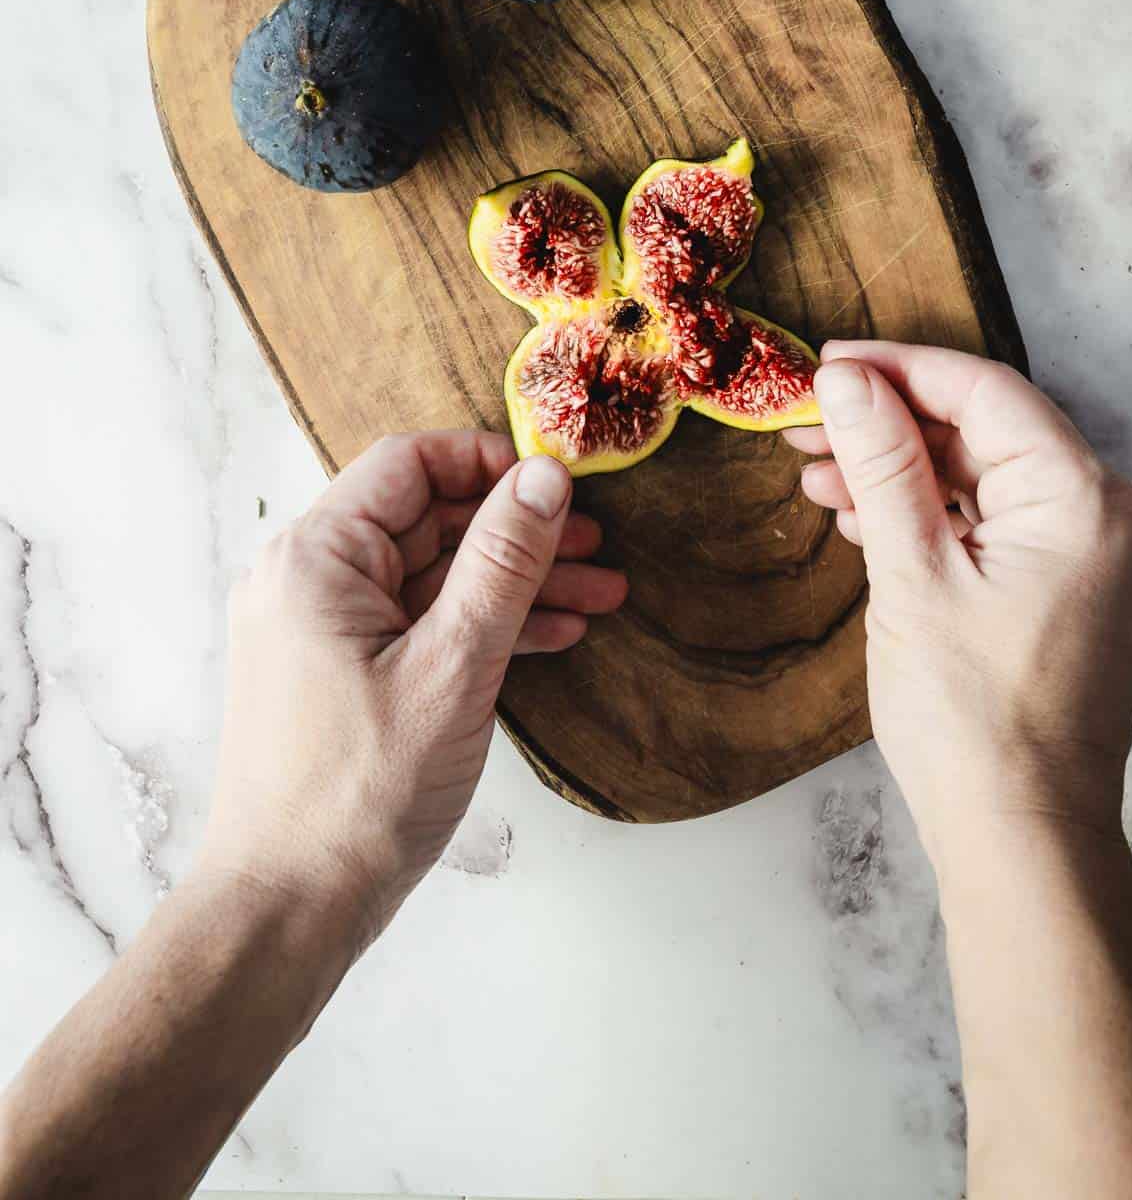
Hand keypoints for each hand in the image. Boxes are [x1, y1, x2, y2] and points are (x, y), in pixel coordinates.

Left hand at [197, 433, 624, 952]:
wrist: (288, 910)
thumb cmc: (360, 793)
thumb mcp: (453, 666)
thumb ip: (503, 562)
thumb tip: (544, 475)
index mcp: (314, 558)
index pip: (409, 464)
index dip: (491, 462)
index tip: (562, 485)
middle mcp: (306, 580)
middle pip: (426, 519)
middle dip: (518, 531)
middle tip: (600, 544)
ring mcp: (319, 630)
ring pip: (430, 575)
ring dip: (514, 582)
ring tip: (602, 594)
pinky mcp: (338, 674)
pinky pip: (418, 623)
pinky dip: (481, 625)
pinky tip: (553, 635)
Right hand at [787, 343, 1131, 864]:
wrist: (1019, 838)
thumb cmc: (973, 720)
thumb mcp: (913, 575)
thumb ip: (882, 464)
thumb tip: (847, 379)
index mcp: (1081, 499)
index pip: (983, 391)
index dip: (898, 368)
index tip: (825, 364)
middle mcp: (1101, 515)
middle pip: (983, 430)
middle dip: (889, 424)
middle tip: (805, 423)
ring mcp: (1086, 555)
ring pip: (981, 477)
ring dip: (899, 472)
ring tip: (817, 479)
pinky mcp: (1062, 589)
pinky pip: (991, 523)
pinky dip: (928, 516)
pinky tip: (864, 521)